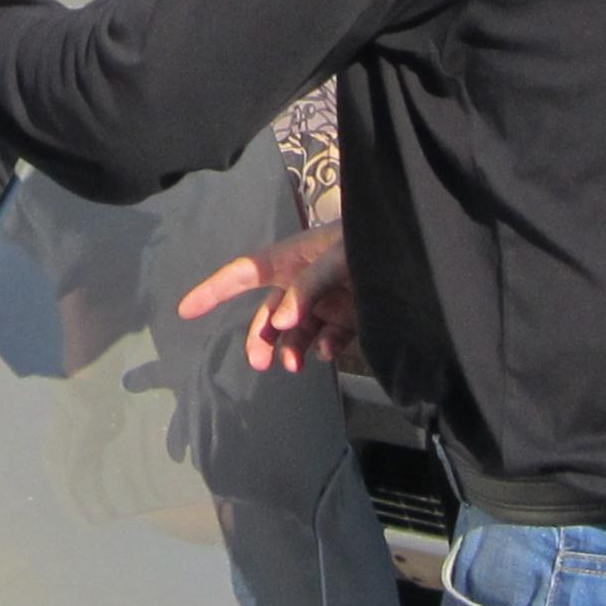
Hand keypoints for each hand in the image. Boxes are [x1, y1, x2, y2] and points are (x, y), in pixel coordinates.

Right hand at [177, 221, 359, 375]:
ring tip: (297, 365)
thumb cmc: (372, 240)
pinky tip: (327, 353)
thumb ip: (308, 288)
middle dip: (261, 338)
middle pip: (269, 313)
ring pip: (297, 332)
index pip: (243, 273)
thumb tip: (281, 323)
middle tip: (261, 363)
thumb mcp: (339, 257)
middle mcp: (305, 281)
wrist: (421, 247)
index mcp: (293, 258)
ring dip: (291, 349)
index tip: (185, 310)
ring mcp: (327, 300)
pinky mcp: (351, 317)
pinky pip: (328, 339)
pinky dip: (323, 349)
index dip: (213, 290)